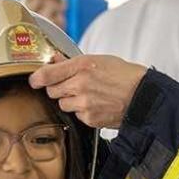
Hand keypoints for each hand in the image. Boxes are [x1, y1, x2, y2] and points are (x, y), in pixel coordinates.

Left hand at [28, 53, 147, 128]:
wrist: (143, 96)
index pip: (47, 74)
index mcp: (82, 65)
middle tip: (71, 86)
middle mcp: (80, 84)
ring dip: (69, 101)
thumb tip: (53, 60)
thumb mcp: (98, 60)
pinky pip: (76, 115)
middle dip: (58, 89)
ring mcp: (84, 103)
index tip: (35, 80)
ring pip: (62, 104)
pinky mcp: (89, 118)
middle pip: (52, 91)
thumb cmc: (124, 75)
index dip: (37, 78)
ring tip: (88, 96)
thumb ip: (72, 62)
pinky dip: (82, 111)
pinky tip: (95, 105)